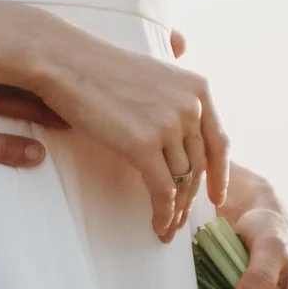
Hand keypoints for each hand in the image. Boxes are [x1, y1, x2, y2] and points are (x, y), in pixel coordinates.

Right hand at [20, 24, 226, 239]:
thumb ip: (174, 102)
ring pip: (182, 182)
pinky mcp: (144, 145)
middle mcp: (191, 107)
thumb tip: (179, 140)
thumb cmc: (100, 71)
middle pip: (199, 166)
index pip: (219, 142)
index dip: (220, 174)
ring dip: (176, 210)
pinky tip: (158, 225)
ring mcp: (169, 125)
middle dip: (191, 197)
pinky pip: (162, 191)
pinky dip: (163, 213)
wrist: (66, 62)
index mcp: (198, 89)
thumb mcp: (153, 77)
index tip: (216, 196)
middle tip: (183, 218)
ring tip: (167, 226)